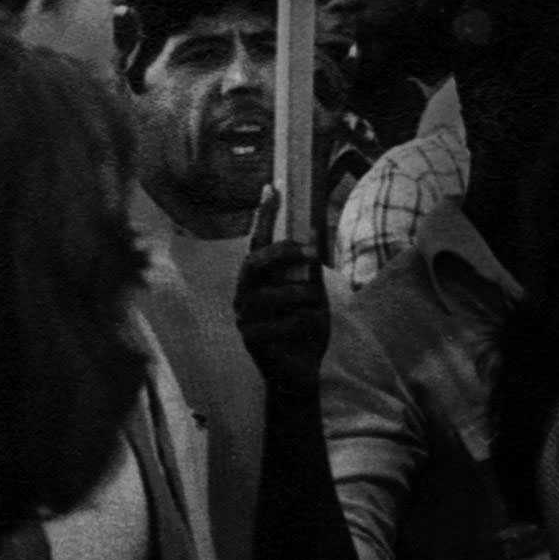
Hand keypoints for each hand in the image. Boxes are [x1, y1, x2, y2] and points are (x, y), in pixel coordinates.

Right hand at [237, 195, 330, 399]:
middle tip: (313, 252)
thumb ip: (310, 269)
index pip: (259, 242)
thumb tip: (314, 231)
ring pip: (275, 294)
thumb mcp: (314, 295)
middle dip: (283, 253)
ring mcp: (244, 317)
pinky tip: (307, 331)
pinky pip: (286, 322)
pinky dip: (306, 323)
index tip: (273, 187)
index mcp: (259, 279)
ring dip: (303, 297)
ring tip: (315, 307)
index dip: (264, 216)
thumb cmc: (304, 329)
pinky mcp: (250, 340)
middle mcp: (245, 293)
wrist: (300, 372)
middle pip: (255, 261)